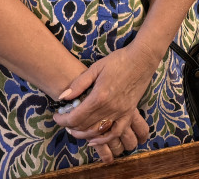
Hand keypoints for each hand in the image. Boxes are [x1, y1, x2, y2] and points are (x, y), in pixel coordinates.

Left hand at [53, 44, 158, 160]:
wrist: (142, 59)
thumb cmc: (118, 60)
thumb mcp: (96, 67)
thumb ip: (79, 84)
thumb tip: (63, 97)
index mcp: (99, 96)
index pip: (75, 117)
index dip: (62, 120)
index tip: (56, 116)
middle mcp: (109, 108)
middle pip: (84, 126)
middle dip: (70, 126)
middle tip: (64, 120)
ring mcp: (120, 112)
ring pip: (97, 132)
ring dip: (83, 134)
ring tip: (74, 129)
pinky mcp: (129, 113)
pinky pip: (116, 132)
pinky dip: (104, 139)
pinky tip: (94, 139)